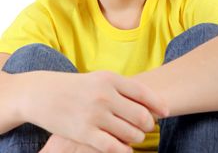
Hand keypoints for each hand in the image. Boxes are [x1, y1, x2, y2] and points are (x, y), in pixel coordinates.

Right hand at [20, 70, 167, 152]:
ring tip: (133, 136)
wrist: (44, 93)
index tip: (166, 113)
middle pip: (141, 116)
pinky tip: (125, 148)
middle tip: (146, 127)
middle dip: (148, 124)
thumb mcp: (99, 78)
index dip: (158, 105)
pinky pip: (115, 147)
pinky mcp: (85, 133)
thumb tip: (149, 103)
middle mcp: (105, 95)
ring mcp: (95, 115)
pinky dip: (125, 150)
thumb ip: (122, 88)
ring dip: (136, 137)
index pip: (143, 94)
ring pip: (131, 134)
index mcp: (110, 79)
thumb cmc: (76, 86)